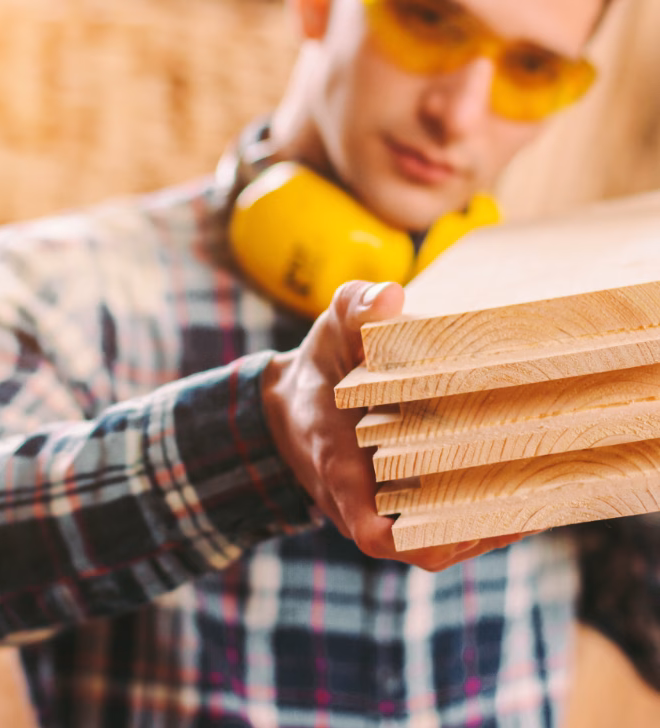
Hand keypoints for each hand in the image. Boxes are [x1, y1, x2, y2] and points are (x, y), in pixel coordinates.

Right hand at [262, 280, 530, 571]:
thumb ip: (354, 310)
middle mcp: (363, 505)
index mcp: (340, 471)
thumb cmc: (317, 370)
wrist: (292, 407)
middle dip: (480, 524)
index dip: (412, 539)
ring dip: (489, 522)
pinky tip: (523, 484)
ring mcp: (384, 510)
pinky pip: (440, 523)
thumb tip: (392, 295)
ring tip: (545, 488)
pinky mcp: (400, 504)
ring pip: (441, 539)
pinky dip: (479, 510)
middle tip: (537, 487)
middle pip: (426, 542)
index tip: (458, 529)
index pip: (371, 529)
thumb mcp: (328, 333)